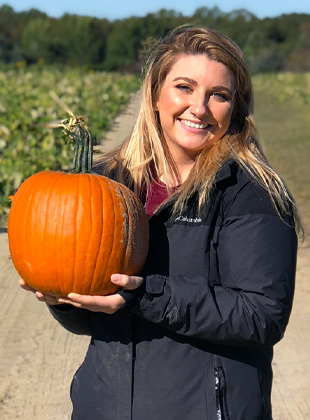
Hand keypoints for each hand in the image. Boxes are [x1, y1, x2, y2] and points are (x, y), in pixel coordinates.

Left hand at [19, 274, 142, 313]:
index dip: (82, 299)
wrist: (137, 295)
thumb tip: (114, 276)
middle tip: (42, 293)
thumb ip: (128, 281)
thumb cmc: (137, 287)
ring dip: (55, 298)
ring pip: (71, 302)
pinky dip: (60, 294)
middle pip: (77, 304)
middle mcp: (98, 306)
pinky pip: (73, 298)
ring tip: (36, 292)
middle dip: (60, 299)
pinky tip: (48, 287)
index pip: (93, 302)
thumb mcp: (137, 284)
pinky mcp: (90, 299)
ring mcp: (93, 304)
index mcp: (109, 304)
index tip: (70, 295)